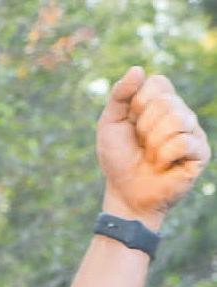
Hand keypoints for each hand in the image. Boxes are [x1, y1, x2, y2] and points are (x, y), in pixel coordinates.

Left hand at [97, 67, 210, 229]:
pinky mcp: (200, 153)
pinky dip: (164, 156)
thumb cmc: (118, 159)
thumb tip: (137, 69)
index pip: (158, 82)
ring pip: (177, 119)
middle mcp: (181, 112)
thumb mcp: (110, 124)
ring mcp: (193, 132)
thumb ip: (119, 96)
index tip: (131, 124)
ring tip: (151, 156)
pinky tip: (163, 166)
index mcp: (162, 102)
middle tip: (141, 145)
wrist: (125, 194)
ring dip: (153, 142)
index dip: (138, 104)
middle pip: (166, 101)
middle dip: (144, 127)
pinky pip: (182, 143)